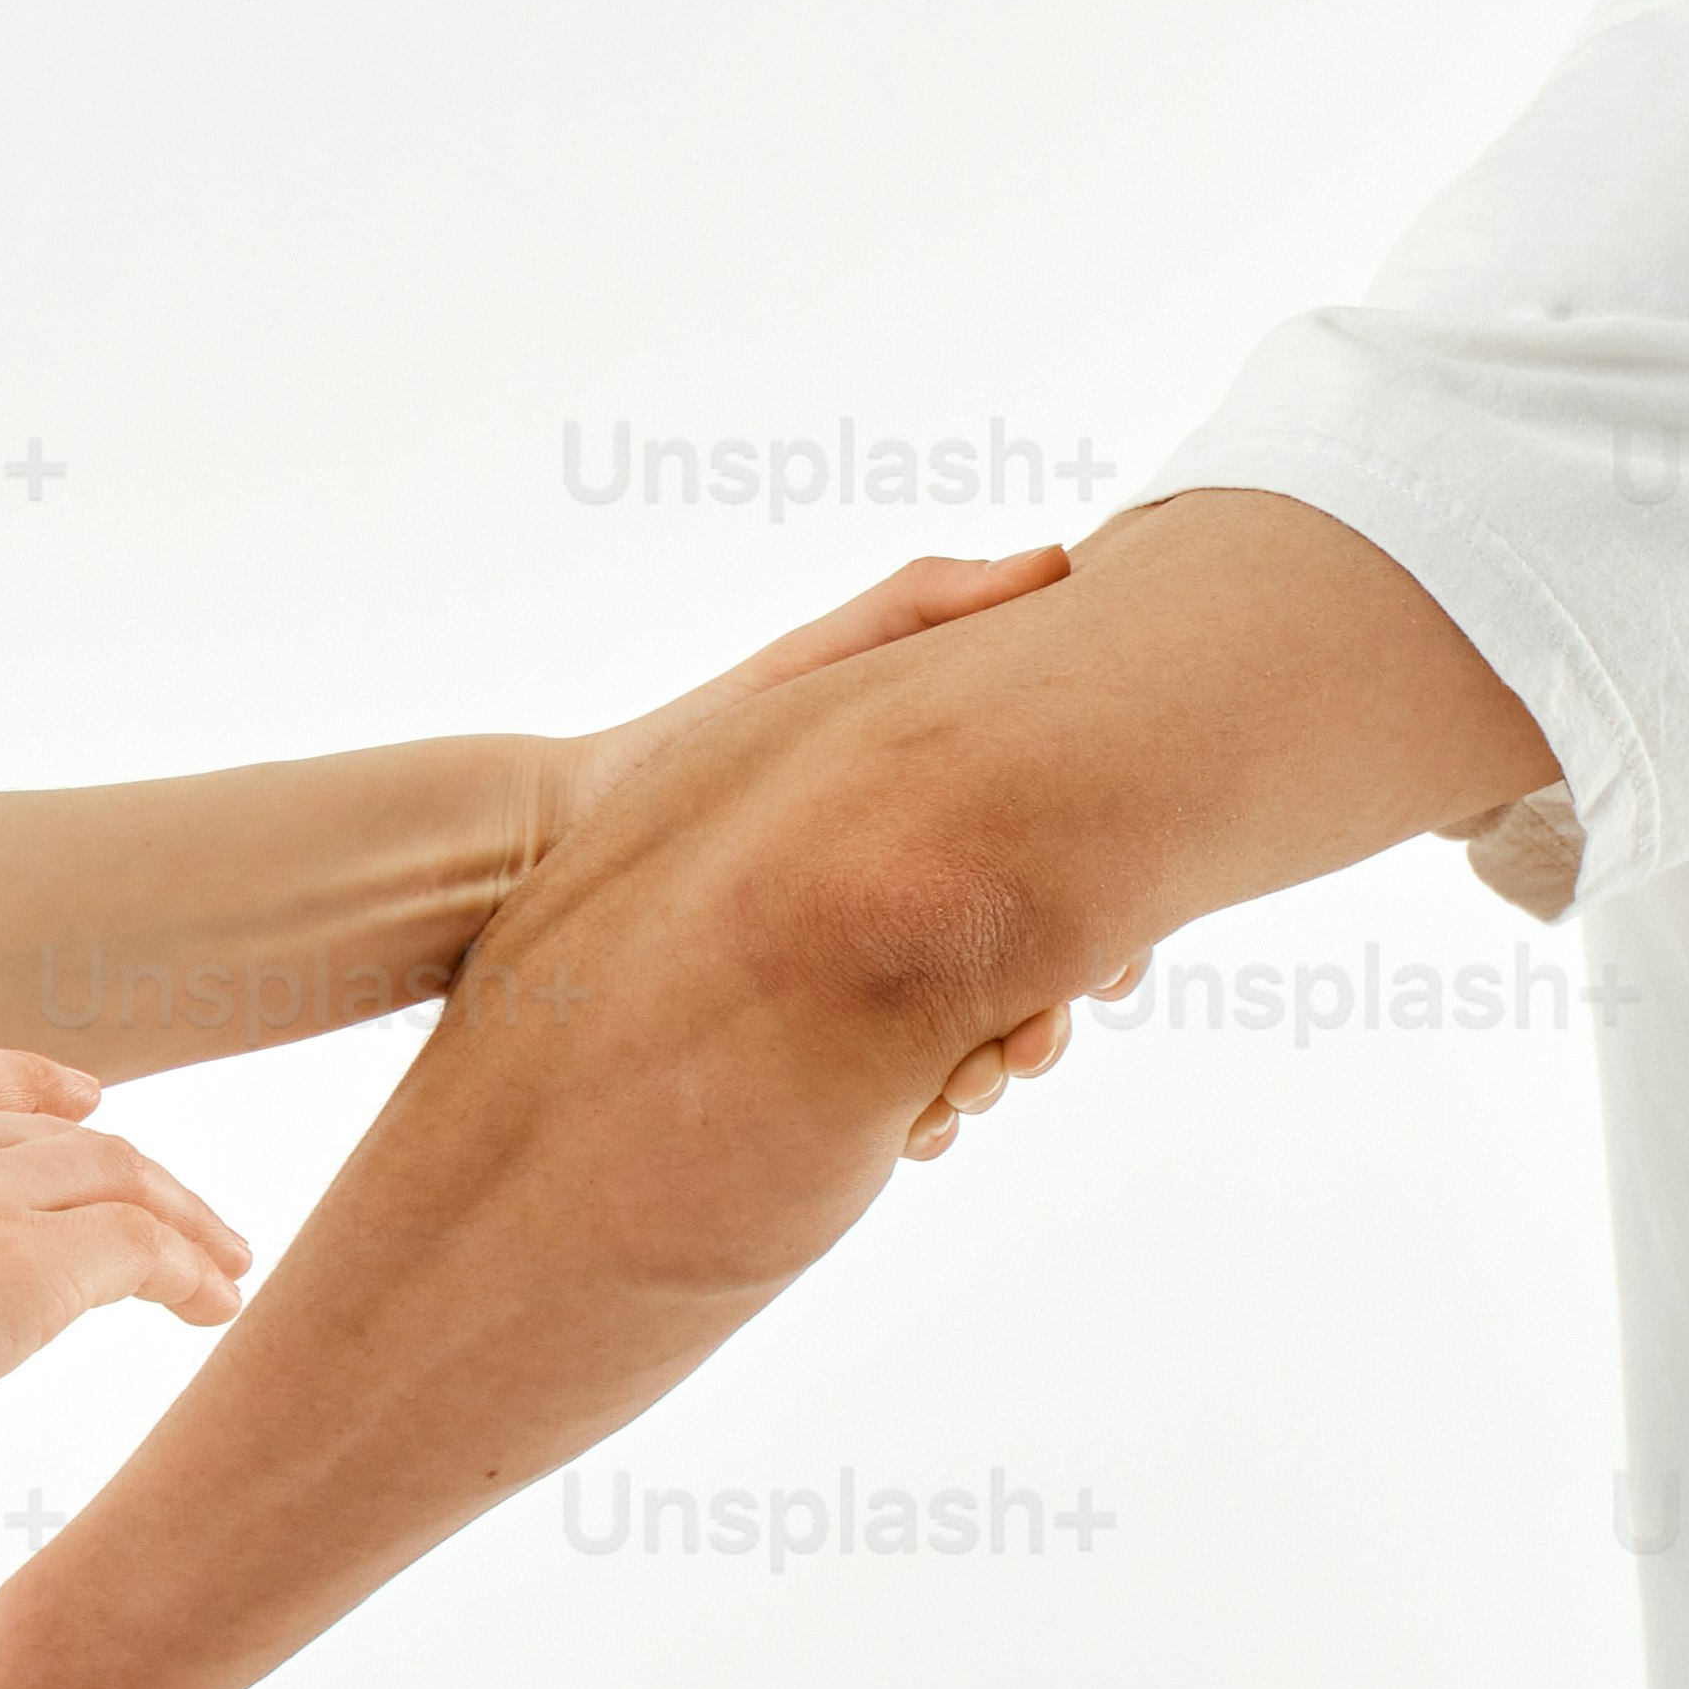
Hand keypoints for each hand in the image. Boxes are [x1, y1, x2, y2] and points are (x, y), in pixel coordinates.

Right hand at [0, 1041, 246, 1502]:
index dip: (29, 1080)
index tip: (86, 1097)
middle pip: (60, 1137)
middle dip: (134, 1176)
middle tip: (186, 1223)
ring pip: (123, 1180)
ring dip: (183, 1223)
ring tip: (223, 1271)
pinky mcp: (30, 1262)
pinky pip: (143, 1249)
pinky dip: (188, 1271)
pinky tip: (212, 1306)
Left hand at [527, 546, 1138, 1163]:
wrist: (567, 838)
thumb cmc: (698, 737)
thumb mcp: (819, 665)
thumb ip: (925, 608)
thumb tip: (1055, 563)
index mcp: (955, 832)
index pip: (1077, 883)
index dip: (1118, 922)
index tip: (1121, 959)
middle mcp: (925, 916)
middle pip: (1039, 979)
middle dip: (1054, 1017)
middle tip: (1039, 1041)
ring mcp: (875, 988)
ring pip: (974, 1053)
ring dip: (988, 1076)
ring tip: (972, 1085)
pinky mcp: (820, 1051)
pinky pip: (894, 1103)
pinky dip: (919, 1118)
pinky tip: (915, 1125)